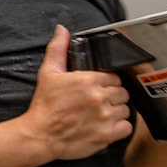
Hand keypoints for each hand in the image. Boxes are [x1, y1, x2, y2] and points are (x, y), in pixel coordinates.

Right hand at [23, 25, 132, 160]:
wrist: (39, 135)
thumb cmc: (44, 106)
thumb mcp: (48, 73)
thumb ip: (57, 49)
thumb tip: (62, 30)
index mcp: (89, 80)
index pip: (115, 77)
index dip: (107, 83)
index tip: (97, 89)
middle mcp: (99, 97)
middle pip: (123, 93)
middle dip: (112, 97)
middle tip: (97, 102)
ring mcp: (105, 117)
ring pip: (126, 110)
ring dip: (116, 112)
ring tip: (100, 115)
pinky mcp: (107, 134)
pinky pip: (126, 127)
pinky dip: (119, 128)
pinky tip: (105, 126)